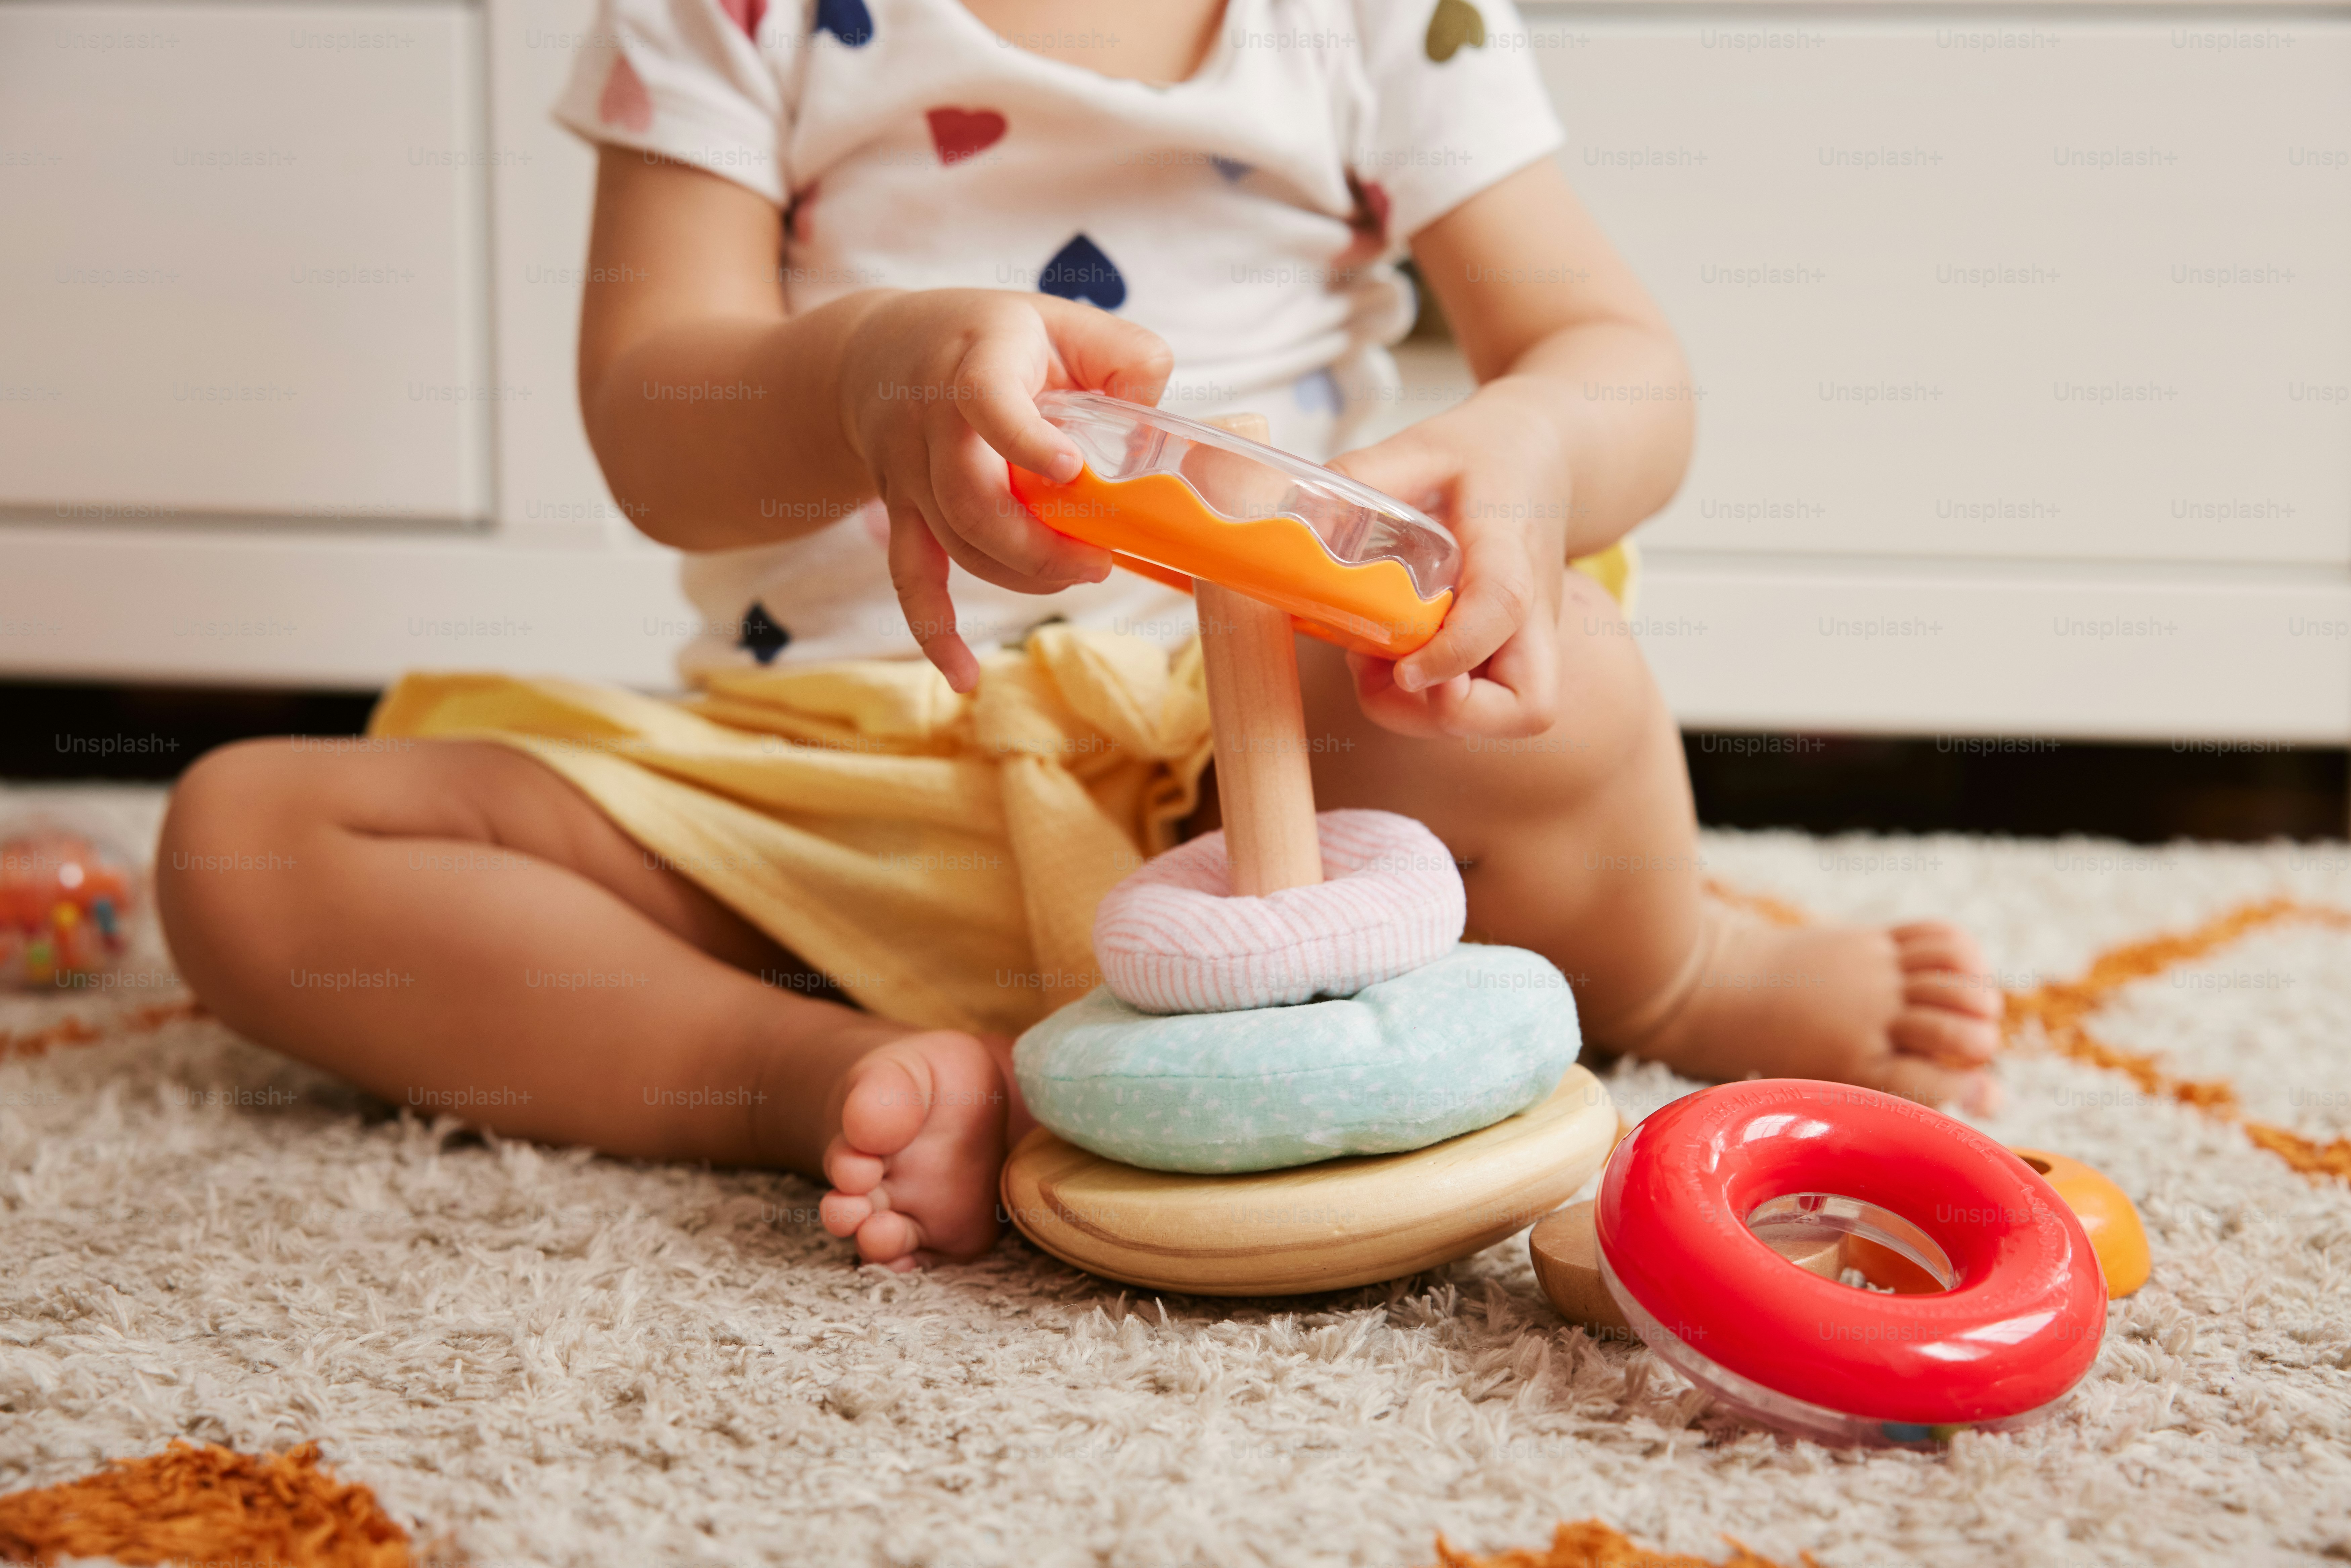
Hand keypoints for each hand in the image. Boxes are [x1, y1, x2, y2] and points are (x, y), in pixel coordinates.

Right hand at [837, 290, 1171, 688]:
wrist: (878, 353)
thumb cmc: (990, 338)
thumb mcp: (1063, 320)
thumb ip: (1125, 359)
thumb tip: (1157, 423)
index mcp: (976, 364)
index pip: (988, 402)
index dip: (1024, 438)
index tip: (1069, 468)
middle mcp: (930, 422)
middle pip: (972, 501)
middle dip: (1041, 546)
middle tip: (1100, 558)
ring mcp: (909, 475)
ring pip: (959, 545)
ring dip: (1023, 577)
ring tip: (1079, 573)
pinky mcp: (902, 514)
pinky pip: (912, 580)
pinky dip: (935, 632)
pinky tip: (964, 677)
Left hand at [1324, 387, 1572, 738]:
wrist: (1543, 457)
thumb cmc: (1484, 454)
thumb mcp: (1421, 445)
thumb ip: (1362, 476)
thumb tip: (1297, 519)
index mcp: (1511, 547)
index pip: (1500, 608)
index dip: (1453, 651)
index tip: (1402, 668)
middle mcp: (1535, 608)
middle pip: (1528, 704)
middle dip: (1454, 715)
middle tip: (1390, 674)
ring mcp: (1529, 639)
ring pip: (1508, 717)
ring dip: (1434, 714)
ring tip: (1379, 666)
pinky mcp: (1513, 654)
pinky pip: (1485, 706)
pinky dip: (1435, 705)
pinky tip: (1394, 661)